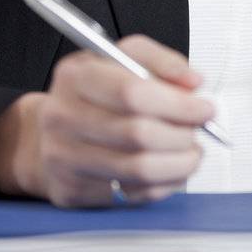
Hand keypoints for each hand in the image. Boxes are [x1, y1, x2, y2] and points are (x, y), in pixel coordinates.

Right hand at [0, 34, 215, 205]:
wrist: (47, 133)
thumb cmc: (94, 92)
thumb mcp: (121, 57)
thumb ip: (160, 61)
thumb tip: (193, 82)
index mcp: (76, 77)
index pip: (132, 93)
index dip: (178, 104)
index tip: (205, 107)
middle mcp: (63, 117)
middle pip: (138, 134)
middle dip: (182, 134)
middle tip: (200, 129)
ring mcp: (63, 158)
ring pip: (138, 170)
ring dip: (179, 163)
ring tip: (192, 151)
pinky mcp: (72, 190)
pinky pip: (131, 194)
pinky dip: (164, 184)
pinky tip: (172, 169)